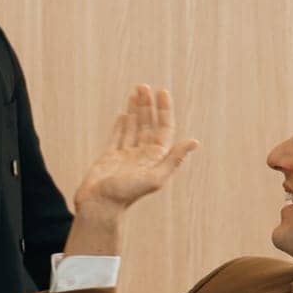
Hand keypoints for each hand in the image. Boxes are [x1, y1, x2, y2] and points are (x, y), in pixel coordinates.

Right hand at [73, 84, 198, 216]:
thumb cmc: (125, 195)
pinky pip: (118, 136)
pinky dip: (121, 124)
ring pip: (133, 127)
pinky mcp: (110, 157)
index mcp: (155, 157)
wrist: (99, 206)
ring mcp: (126, 155)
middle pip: (148, 124)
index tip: (161, 92)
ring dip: (135, 110)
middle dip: (147, 105)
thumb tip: (194, 141)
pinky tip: (123, 115)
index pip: (163, 128)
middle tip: (144, 86)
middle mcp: (142, 154)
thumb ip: (173, 159)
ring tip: (135, 92)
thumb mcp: (154, 178)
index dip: (164, 110)